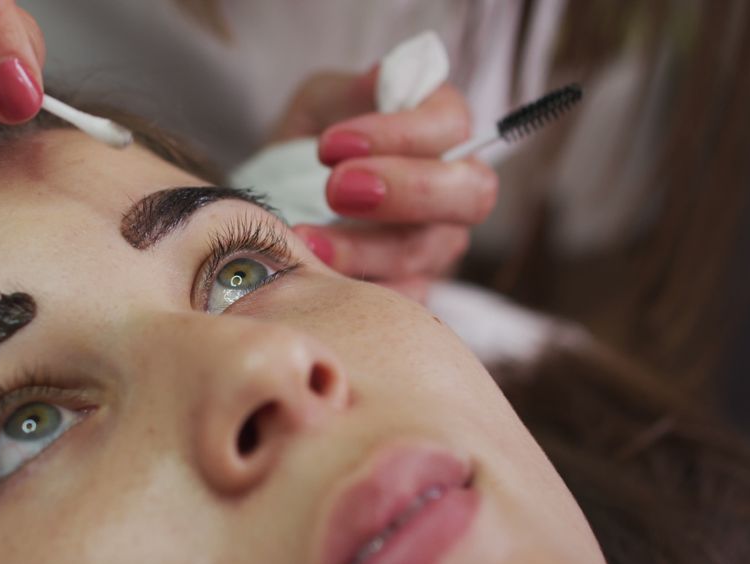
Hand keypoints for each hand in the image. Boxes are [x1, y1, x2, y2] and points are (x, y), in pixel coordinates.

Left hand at [271, 69, 497, 300]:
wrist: (280, 205)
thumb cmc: (309, 146)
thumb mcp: (320, 106)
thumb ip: (351, 93)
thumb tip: (385, 77)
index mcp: (440, 130)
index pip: (450, 127)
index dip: (400, 135)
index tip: (332, 145)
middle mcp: (454, 189)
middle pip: (469, 194)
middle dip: (404, 192)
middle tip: (336, 189)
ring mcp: (438, 245)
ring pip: (426, 253)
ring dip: (363, 249)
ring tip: (305, 240)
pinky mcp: (413, 290)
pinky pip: (404, 301)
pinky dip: (361, 294)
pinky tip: (320, 283)